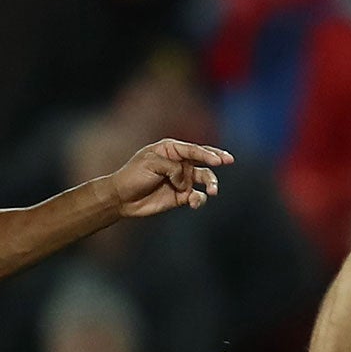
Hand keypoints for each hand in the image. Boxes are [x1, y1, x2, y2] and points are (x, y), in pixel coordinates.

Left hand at [105, 139, 231, 219]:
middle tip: (229, 160)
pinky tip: (193, 202)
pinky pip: (197, 197)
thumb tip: (185, 181)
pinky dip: (199, 199)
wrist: (122, 198)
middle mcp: (180, 163)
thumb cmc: (133, 176)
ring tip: (213, 191)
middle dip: (218, 159)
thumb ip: (172, 168)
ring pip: (204, 179)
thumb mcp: (150, 164)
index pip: (193, 149)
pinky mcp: (181, 196)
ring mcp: (182, 180)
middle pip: (205, 159)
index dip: (207, 153)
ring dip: (211, 183)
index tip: (219, 160)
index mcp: (171, 149)